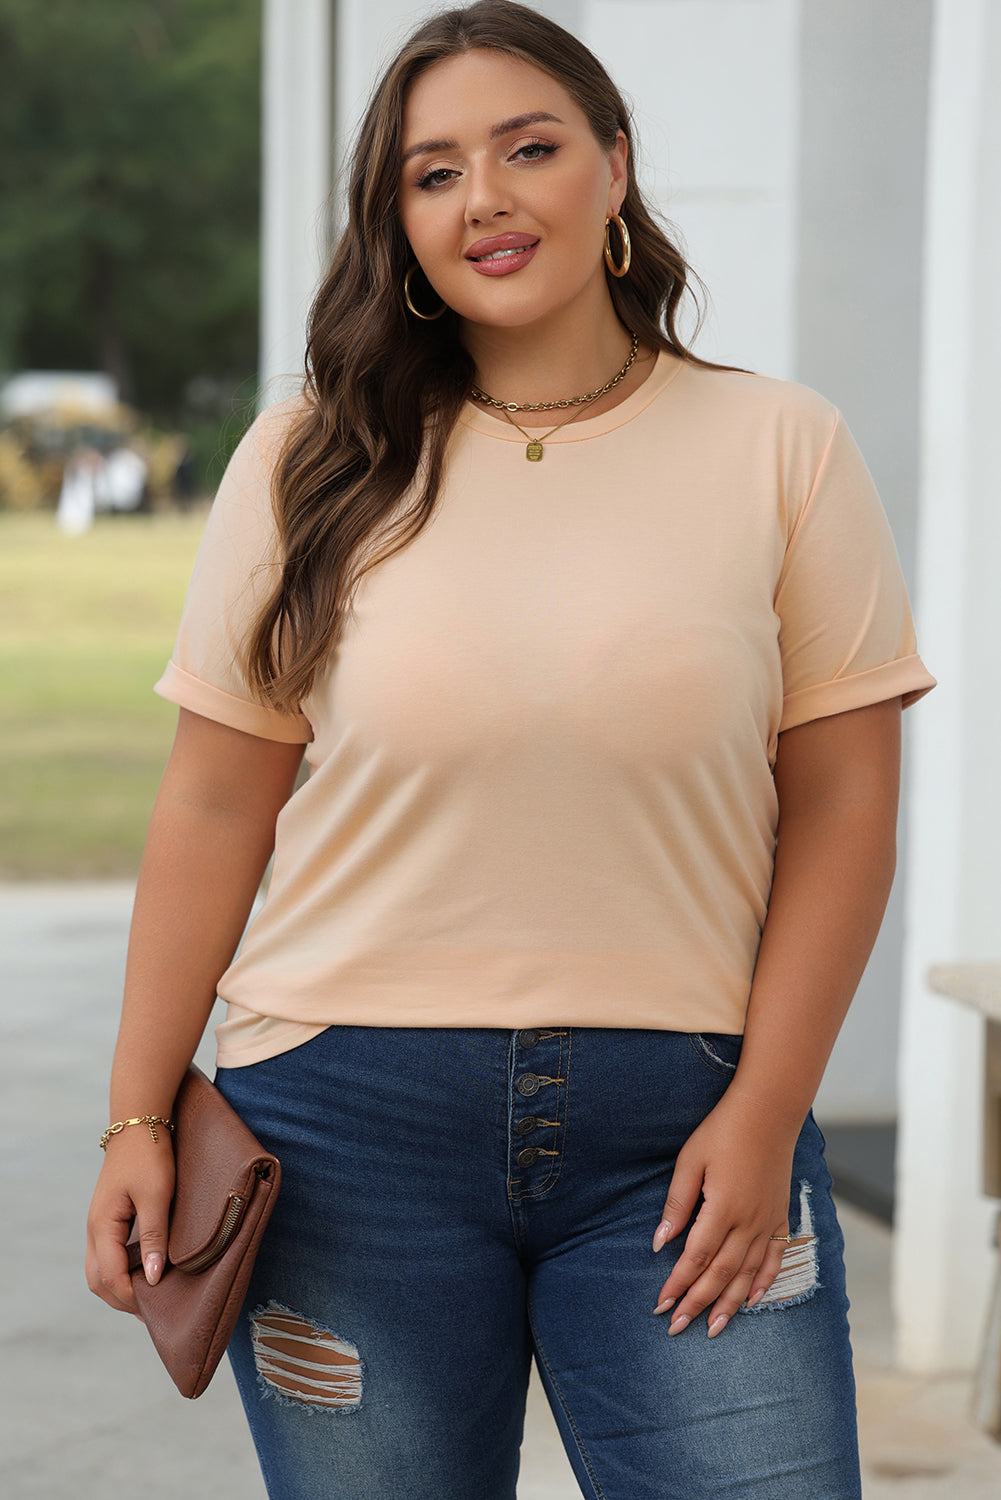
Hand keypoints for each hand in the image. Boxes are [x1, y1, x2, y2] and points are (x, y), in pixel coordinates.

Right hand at [86, 1129, 174, 1314]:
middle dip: (122, 1300)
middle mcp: (94, 1230)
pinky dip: (121, 1272)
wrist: (140, 1124)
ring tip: (148, 1299)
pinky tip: (143, 1274)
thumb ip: (153, 1236)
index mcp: (102, 1226)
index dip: (132, 1297)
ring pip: (99, 1270)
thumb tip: (152, 1278)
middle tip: (151, 1312)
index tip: (156, 1308)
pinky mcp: (108, 1219)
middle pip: (98, 1281)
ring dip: (119, 1288)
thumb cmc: (149, 1156)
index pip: (110, 1277)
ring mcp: (98, 1225)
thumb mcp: (157, 1195)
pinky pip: (107, 1256)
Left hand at [650, 1090, 800, 1337]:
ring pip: (747, 1274)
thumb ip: (677, 1204)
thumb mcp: (691, 1161)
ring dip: (729, 1304)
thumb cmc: (722, 1131)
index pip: (695, 1258)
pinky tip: (752, 1300)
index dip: (677, 1284)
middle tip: (677, 1327)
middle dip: (697, 1303)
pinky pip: (774, 1258)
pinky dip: (763, 1282)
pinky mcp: (780, 1215)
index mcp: (722, 1208)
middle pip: (720, 1274)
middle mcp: (748, 1222)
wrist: (768, 1111)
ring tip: (714, 1329)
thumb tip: (659, 1242)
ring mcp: (768, 1221)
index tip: (661, 1305)